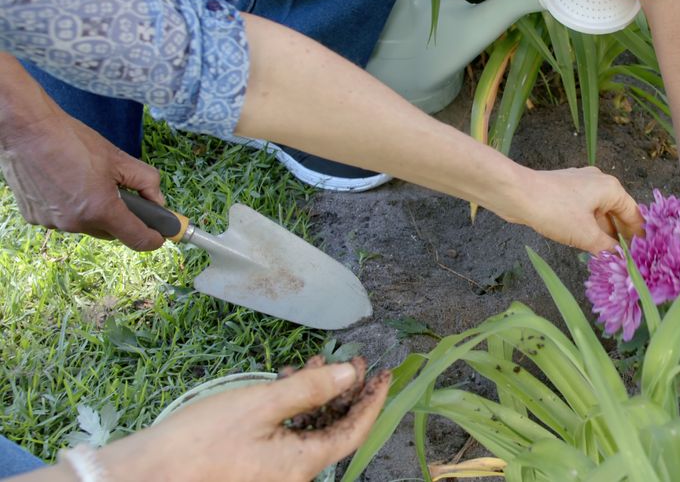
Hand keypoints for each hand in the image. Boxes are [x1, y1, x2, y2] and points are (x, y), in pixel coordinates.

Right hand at [0, 63, 164, 250]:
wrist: (27, 130)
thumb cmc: (72, 140)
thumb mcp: (119, 158)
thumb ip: (147, 182)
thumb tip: (158, 201)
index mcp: (101, 210)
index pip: (138, 240)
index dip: (154, 238)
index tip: (160, 235)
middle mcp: (76, 223)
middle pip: (111, 231)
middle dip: (121, 217)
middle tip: (120, 192)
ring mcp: (53, 223)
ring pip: (86, 224)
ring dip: (93, 211)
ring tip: (85, 180)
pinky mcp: (34, 217)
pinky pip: (63, 218)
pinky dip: (70, 207)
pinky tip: (64, 182)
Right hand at [86, 358, 389, 481]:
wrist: (144, 476)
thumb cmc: (200, 442)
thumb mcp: (261, 405)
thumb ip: (311, 389)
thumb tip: (351, 376)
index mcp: (304, 465)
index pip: (355, 431)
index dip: (373, 400)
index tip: (384, 373)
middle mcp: (294, 476)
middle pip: (334, 431)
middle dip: (344, 392)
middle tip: (347, 360)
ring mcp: (273, 476)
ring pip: (310, 433)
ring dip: (315, 397)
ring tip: (309, 365)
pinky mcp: (254, 470)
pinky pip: (287, 440)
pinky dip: (292, 411)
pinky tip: (282, 385)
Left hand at [508, 167, 643, 253]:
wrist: (516, 194)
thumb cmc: (554, 210)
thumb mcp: (586, 235)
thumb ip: (607, 248)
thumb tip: (620, 259)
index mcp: (610, 188)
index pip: (633, 214)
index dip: (638, 235)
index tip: (642, 254)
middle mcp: (598, 183)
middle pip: (616, 213)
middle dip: (619, 237)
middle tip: (625, 260)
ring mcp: (579, 186)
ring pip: (598, 214)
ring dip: (602, 234)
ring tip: (607, 257)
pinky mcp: (563, 193)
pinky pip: (583, 213)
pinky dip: (588, 228)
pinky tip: (586, 245)